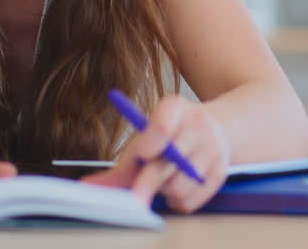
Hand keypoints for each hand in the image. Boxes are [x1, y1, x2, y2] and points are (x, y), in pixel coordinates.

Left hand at [81, 96, 229, 212]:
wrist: (215, 130)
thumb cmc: (170, 138)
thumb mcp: (147, 140)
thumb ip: (120, 166)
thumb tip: (87, 187)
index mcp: (175, 108)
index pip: (161, 127)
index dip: (148, 145)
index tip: (140, 156)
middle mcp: (198, 126)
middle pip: (168, 162)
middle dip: (146, 183)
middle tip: (134, 200)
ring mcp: (213, 149)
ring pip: (178, 186)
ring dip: (164, 192)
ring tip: (164, 180)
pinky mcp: (220, 173)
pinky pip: (190, 200)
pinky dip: (178, 200)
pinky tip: (178, 186)